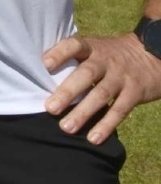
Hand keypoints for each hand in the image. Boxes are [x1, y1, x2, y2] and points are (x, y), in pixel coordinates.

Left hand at [43, 33, 160, 144]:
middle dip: (67, 92)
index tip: (43, 65)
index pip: (74, 45)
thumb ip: (71, 58)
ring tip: (66, 128)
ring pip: (101, 95)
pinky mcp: (134, 93)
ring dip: (83, 113)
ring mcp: (121, 77)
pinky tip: (93, 138)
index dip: (59, 53)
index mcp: (92, 47)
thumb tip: (35, 73)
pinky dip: (106, 125)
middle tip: (50, 108)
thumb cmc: (109, 56)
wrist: (151, 56)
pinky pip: (119, 110)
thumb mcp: (93, 49)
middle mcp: (106, 61)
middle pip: (86, 74)